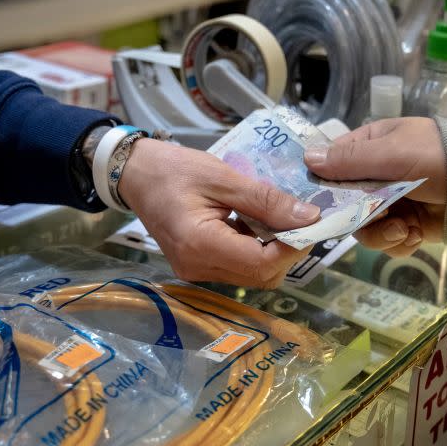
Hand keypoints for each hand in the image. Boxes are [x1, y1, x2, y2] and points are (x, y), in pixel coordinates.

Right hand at [119, 139, 319, 287]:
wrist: (134, 173)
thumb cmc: (174, 169)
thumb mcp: (224, 177)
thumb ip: (266, 200)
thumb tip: (309, 217)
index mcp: (200, 244)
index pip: (262, 263)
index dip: (293, 247)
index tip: (312, 222)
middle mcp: (197, 267)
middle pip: (260, 276)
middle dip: (288, 251)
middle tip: (300, 218)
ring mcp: (196, 271)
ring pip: (252, 275)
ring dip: (273, 251)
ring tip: (279, 217)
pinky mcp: (197, 266)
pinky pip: (238, 267)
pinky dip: (256, 249)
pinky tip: (257, 223)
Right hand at [305, 117, 446, 256]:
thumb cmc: (434, 157)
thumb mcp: (390, 153)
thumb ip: (349, 160)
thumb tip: (307, 158)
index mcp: (370, 148)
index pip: (332, 166)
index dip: (323, 187)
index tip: (318, 205)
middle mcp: (377, 177)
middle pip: (345, 206)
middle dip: (359, 218)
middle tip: (375, 219)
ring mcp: (393, 203)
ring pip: (365, 229)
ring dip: (381, 235)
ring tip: (403, 230)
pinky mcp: (409, 226)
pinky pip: (389, 242)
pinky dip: (400, 242)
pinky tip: (416, 234)